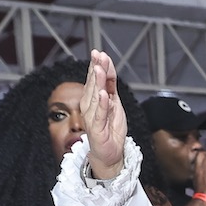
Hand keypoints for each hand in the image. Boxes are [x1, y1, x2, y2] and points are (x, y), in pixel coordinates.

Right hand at [81, 50, 126, 178]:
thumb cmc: (110, 129)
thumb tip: (108, 68)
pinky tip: (104, 94)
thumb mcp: (114, 104)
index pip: (95, 80)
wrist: (109, 153)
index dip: (97, 66)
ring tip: (99, 68)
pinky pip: (100, 114)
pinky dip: (102, 104)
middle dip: (96, 69)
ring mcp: (92, 117)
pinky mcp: (97, 129)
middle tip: (98, 55)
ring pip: (95, 96)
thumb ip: (110, 87)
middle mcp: (90, 106)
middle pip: (93, 84)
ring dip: (97, 82)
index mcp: (94, 99)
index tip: (99, 52)